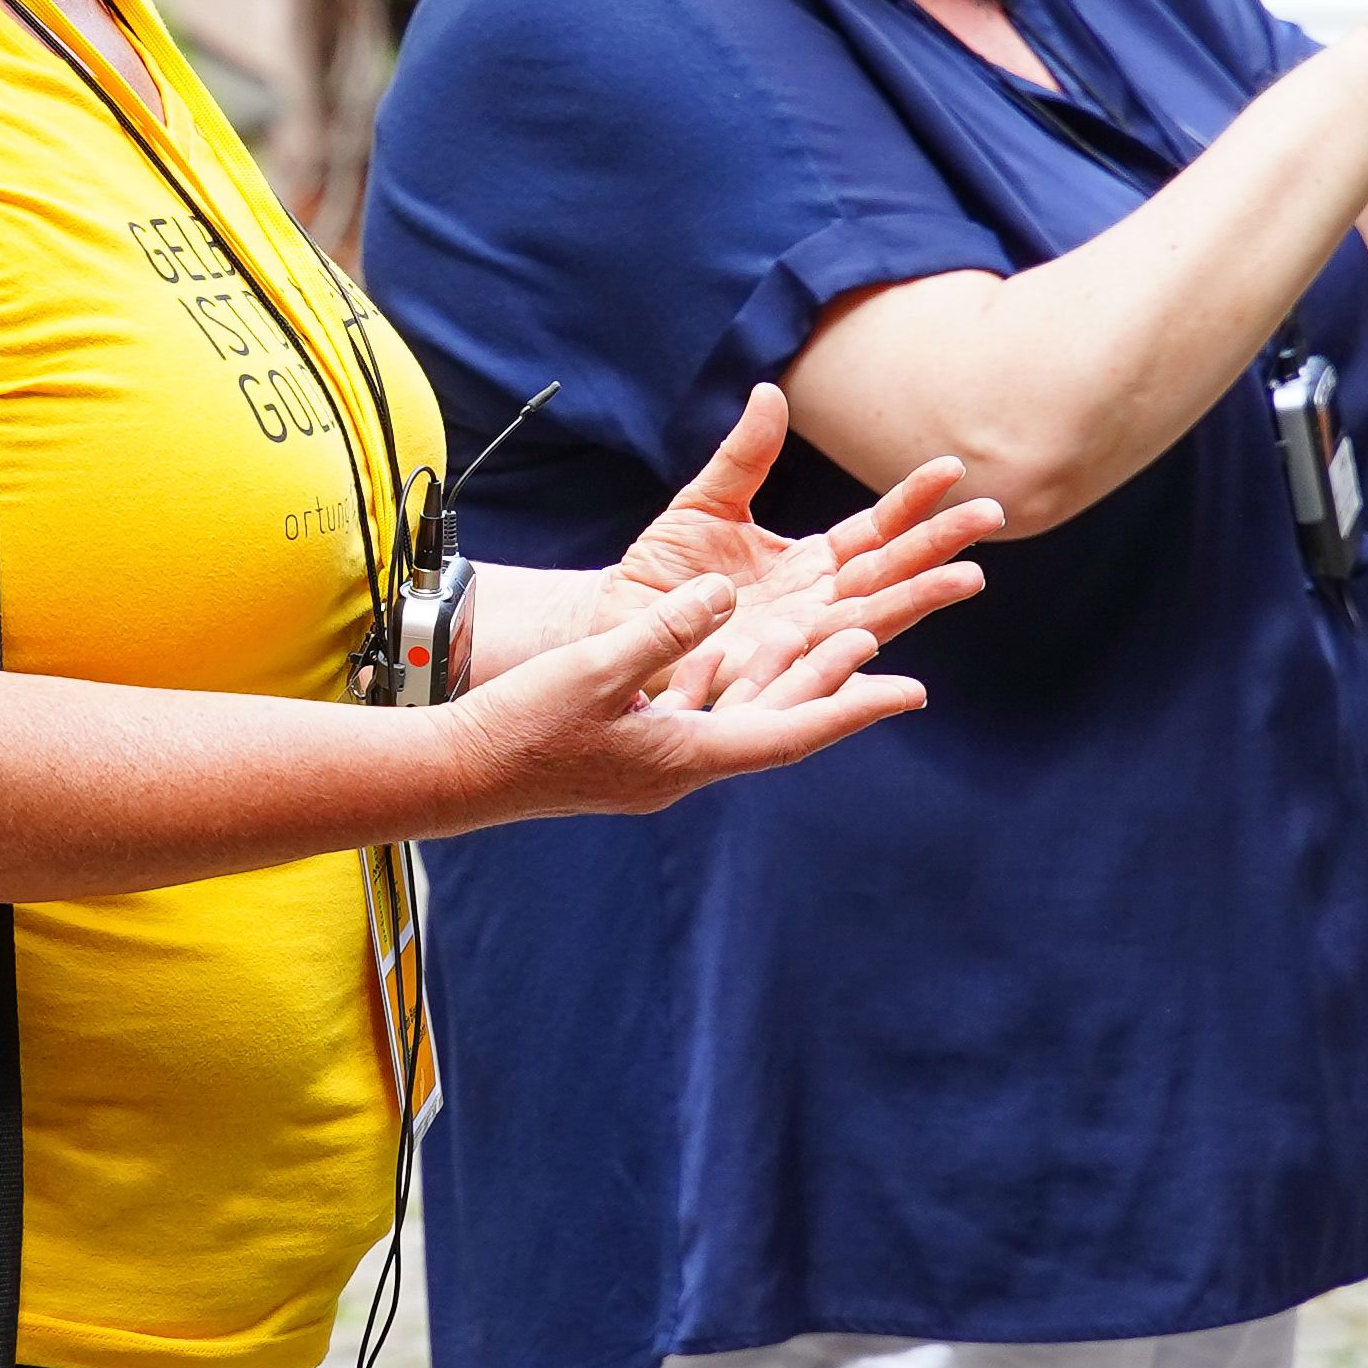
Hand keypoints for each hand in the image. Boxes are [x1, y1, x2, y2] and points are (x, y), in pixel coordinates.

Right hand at [442, 570, 930, 820]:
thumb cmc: (519, 727)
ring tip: (845, 649)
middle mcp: (685, 766)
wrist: (455, 776)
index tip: (912, 691)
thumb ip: (663, 631)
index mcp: (685, 756)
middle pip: (779, 723)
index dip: (854, 708)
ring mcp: (660, 763)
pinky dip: (738, 686)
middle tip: (897, 658)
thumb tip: (722, 592)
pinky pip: (707, 716)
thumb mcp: (594, 671)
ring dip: (792, 684)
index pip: (791, 733)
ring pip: (744, 717)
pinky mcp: (636, 752)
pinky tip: (744, 657)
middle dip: (837, 689)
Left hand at [599, 385, 1001, 700]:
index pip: (876, 528)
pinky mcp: (776, 675)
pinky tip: (898, 646)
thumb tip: (770, 390)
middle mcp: (820, 603)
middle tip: (991, 513)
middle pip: (892, 570)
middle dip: (941, 544)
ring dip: (922, 598)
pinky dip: (862, 657)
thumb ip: (745, 455)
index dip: (912, 500)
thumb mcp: (706, 501)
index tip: (951, 468)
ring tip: (970, 576)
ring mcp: (803, 641)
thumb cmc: (662, 571)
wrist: (618, 625)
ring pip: (875, 617)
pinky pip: (825, 665)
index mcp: (813, 563)